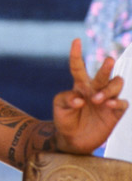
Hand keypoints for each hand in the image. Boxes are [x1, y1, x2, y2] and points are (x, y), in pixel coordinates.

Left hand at [52, 39, 127, 153]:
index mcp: (79, 85)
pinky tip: (108, 104)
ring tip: (97, 99)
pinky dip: (117, 101)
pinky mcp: (115, 112)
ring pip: (116, 84)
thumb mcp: (59, 107)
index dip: (76, 54)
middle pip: (103, 74)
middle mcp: (95, 89)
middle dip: (106, 66)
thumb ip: (67, 100)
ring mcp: (106, 99)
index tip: (76, 40)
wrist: (72, 140)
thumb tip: (80, 99)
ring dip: (109, 88)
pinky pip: (122, 103)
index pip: (78, 67)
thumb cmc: (65, 119)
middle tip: (108, 60)